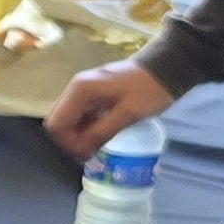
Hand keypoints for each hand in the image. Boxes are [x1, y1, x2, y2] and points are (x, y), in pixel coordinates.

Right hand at [44, 61, 173, 159]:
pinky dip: (84, 128)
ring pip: (67, 119)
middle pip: (58, 121)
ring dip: (77, 136)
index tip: (86, 155)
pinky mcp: (92, 94)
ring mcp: (83, 90)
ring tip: (96, 148)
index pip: (57, 123)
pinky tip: (100, 136)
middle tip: (89, 154)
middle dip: (69, 141)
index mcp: (80, 90)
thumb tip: (82, 151)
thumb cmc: (149, 89)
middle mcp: (76, 88)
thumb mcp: (129, 113)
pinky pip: (79, 115)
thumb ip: (102, 132)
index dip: (67, 143)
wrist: (166, 68)